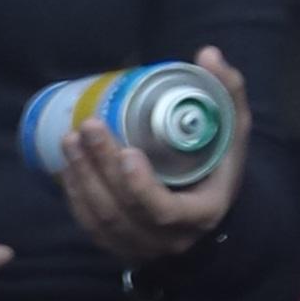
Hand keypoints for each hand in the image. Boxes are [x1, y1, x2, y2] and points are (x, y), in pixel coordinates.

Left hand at [56, 51, 249, 260]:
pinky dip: (75, 197)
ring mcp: (142, 247)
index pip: (165, 212)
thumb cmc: (220, 163)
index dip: (140, 187)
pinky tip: (66, 167)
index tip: (127, 152)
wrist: (210, 205)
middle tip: (87, 128)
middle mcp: (170, 240)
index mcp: (201, 214)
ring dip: (81, 181)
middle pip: (124, 213)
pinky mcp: (120, 246)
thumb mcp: (233, 128)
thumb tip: (206, 53)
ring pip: (102, 223)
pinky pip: (91, 228)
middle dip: (100, 170)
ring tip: (70, 141)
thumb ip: (226, 91)